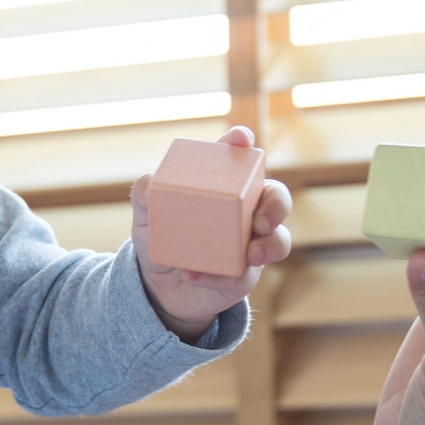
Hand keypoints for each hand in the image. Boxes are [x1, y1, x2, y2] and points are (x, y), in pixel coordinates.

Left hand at [131, 127, 292, 341]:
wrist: (160, 285)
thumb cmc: (160, 237)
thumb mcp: (146, 213)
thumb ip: (145, 192)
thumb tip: (150, 182)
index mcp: (226, 186)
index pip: (239, 159)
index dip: (243, 144)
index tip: (241, 139)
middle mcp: (246, 210)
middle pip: (276, 197)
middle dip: (277, 204)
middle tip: (262, 218)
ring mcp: (251, 243)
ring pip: (279, 240)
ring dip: (270, 246)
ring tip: (250, 255)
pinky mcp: (245, 275)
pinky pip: (244, 276)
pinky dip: (220, 276)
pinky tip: (194, 275)